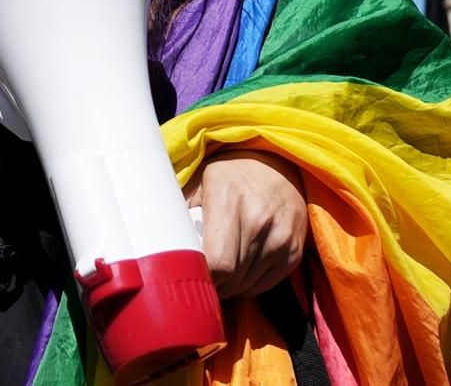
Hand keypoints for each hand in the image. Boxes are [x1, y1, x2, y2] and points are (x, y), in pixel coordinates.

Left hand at [183, 149, 308, 298]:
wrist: (278, 165)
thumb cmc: (230, 176)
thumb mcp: (201, 183)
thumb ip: (181, 213)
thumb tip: (157, 243)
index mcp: (229, 199)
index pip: (218, 262)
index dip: (203, 275)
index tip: (193, 272)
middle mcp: (259, 219)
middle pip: (231, 278)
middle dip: (214, 282)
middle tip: (204, 272)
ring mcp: (281, 237)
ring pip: (247, 285)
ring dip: (231, 285)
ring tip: (221, 269)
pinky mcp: (293, 251)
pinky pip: (265, 285)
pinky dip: (249, 284)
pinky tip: (240, 269)